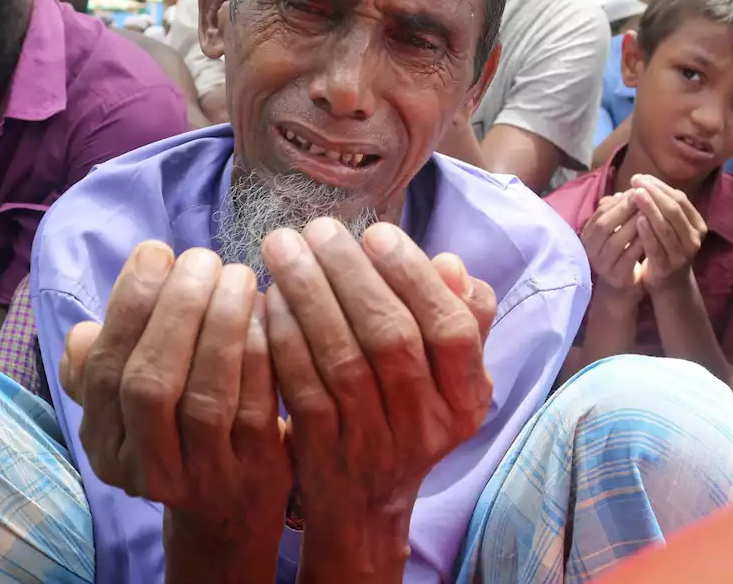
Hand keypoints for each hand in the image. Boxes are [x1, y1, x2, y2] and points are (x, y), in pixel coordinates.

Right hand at [61, 242, 292, 548]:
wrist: (227, 515)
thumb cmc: (175, 432)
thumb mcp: (126, 409)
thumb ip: (103, 367)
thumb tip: (84, 331)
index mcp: (104, 441)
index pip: (103, 369)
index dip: (128, 306)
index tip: (157, 252)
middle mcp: (144, 467)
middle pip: (150, 383)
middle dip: (176, 310)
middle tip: (203, 258)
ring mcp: (203, 476)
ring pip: (206, 396)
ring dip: (221, 324)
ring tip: (237, 274)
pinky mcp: (257, 472)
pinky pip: (256, 406)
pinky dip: (260, 353)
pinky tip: (266, 312)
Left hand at [262, 219, 495, 571]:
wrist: (363, 505)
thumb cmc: (404, 412)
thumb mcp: (446, 375)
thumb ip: (458, 318)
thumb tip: (448, 263)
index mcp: (465, 399)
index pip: (453, 331)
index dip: (414, 278)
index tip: (377, 234)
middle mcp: (427, 425)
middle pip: (392, 338)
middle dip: (350, 274)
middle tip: (317, 228)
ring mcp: (374, 443)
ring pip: (342, 358)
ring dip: (308, 294)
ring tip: (283, 248)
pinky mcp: (323, 452)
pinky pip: (302, 386)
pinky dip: (284, 338)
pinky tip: (267, 299)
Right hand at [580, 192, 645, 302]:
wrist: (619, 291)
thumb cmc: (619, 256)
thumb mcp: (614, 234)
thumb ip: (616, 215)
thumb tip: (622, 193)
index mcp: (587, 236)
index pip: (599, 214)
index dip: (618, 201)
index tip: (637, 190)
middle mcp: (590, 250)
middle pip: (604, 225)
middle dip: (625, 210)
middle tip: (645, 198)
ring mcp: (602, 265)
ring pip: (616, 241)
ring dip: (634, 225)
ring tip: (651, 212)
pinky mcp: (616, 278)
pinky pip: (629, 257)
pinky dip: (641, 244)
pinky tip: (654, 234)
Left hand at [629, 175, 706, 291]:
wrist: (669, 284)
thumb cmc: (666, 248)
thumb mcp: (672, 227)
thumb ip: (663, 207)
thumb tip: (643, 180)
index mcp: (697, 226)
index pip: (681, 200)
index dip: (661, 187)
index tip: (642, 177)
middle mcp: (693, 239)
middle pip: (674, 211)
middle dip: (654, 193)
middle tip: (636, 181)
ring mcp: (682, 255)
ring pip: (666, 228)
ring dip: (650, 209)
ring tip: (636, 194)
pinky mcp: (666, 267)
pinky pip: (656, 247)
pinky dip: (647, 232)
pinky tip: (637, 220)